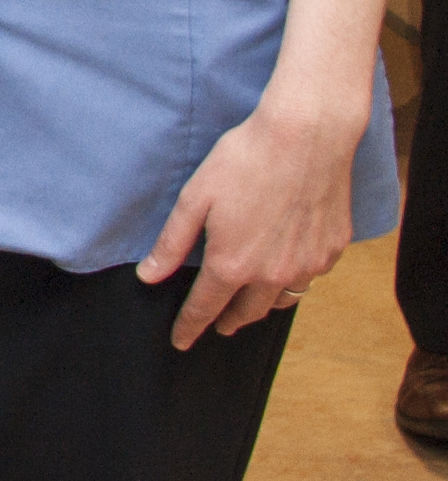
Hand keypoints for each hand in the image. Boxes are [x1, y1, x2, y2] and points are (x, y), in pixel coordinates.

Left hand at [140, 94, 366, 347]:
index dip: (190, 327)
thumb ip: (171, 243)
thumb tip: (148, 276)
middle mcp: (272, 274)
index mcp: (232, 264)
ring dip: (261, 306)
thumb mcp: (194, 199)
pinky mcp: (332, 249)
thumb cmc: (244, 161)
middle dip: (228, 321)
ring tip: (248, 305)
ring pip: (282, 300)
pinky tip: (286, 268)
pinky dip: (294, 279)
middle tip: (217, 325)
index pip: (205, 308)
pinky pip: (310, 277)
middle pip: (246, 312)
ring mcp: (307, 264)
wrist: (306, 138)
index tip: (181, 342)